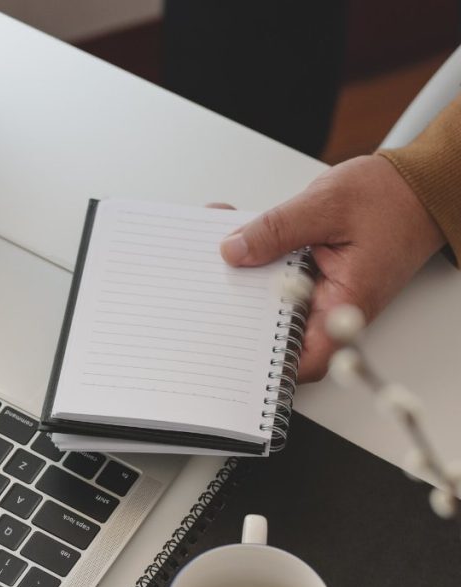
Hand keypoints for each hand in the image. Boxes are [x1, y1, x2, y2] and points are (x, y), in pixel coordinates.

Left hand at [218, 155, 445, 381]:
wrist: (416, 186)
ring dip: (241, 279)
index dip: (273, 364)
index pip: (310, 356)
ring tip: (213, 253)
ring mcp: (321, 291)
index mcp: (347, 300)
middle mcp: (333, 304)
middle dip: (240, 312)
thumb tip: (235, 251)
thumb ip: (278, 229)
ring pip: (271, 301)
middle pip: (279, 329)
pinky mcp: (312, 275)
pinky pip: (275, 277)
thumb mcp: (326, 204)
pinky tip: (233, 235)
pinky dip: (253, 258)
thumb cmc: (390, 198)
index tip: (235, 352)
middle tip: (207, 292)